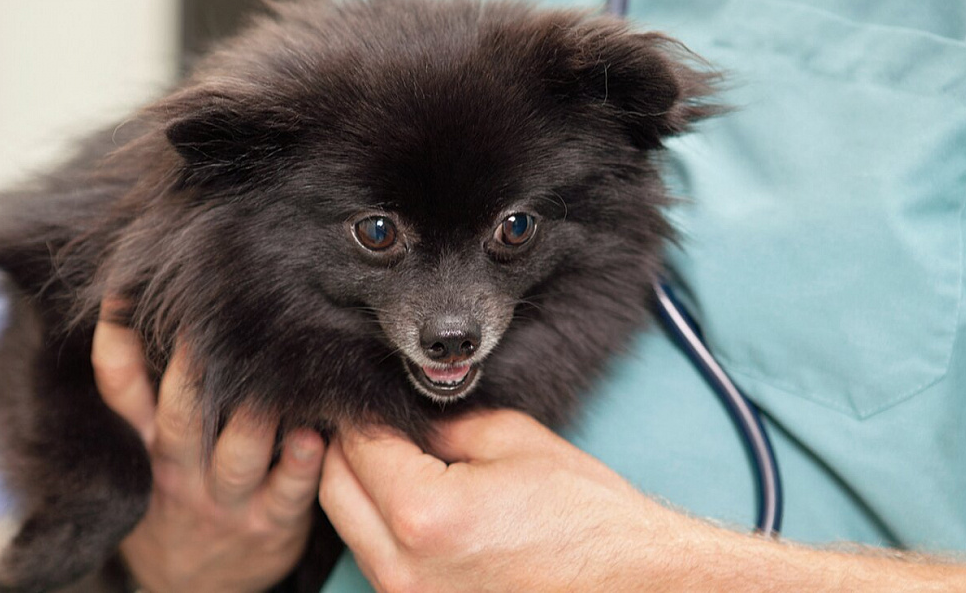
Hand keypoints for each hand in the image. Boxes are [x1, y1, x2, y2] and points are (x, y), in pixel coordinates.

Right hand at [92, 301, 324, 592]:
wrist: (191, 588)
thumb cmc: (176, 499)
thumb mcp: (143, 457)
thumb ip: (145, 399)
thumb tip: (149, 308)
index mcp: (146, 448)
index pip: (121, 392)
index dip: (116, 344)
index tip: (120, 292)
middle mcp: (180, 472)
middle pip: (181, 417)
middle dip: (192, 371)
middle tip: (204, 322)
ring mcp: (226, 500)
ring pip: (239, 453)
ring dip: (256, 415)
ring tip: (272, 375)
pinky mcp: (271, 522)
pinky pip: (290, 491)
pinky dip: (304, 463)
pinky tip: (316, 434)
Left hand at [319, 409, 685, 591]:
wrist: (630, 582)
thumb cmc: (584, 516)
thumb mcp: (511, 441)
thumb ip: (440, 424)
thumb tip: (396, 411)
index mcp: (426, 515)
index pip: (359, 446)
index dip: (361, 410)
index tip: (370, 391)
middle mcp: (405, 569)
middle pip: (335, 489)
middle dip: (348, 446)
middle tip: (376, 419)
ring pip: (348, 527)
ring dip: (360, 487)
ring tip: (397, 456)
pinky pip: (376, 559)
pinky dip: (380, 525)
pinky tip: (412, 501)